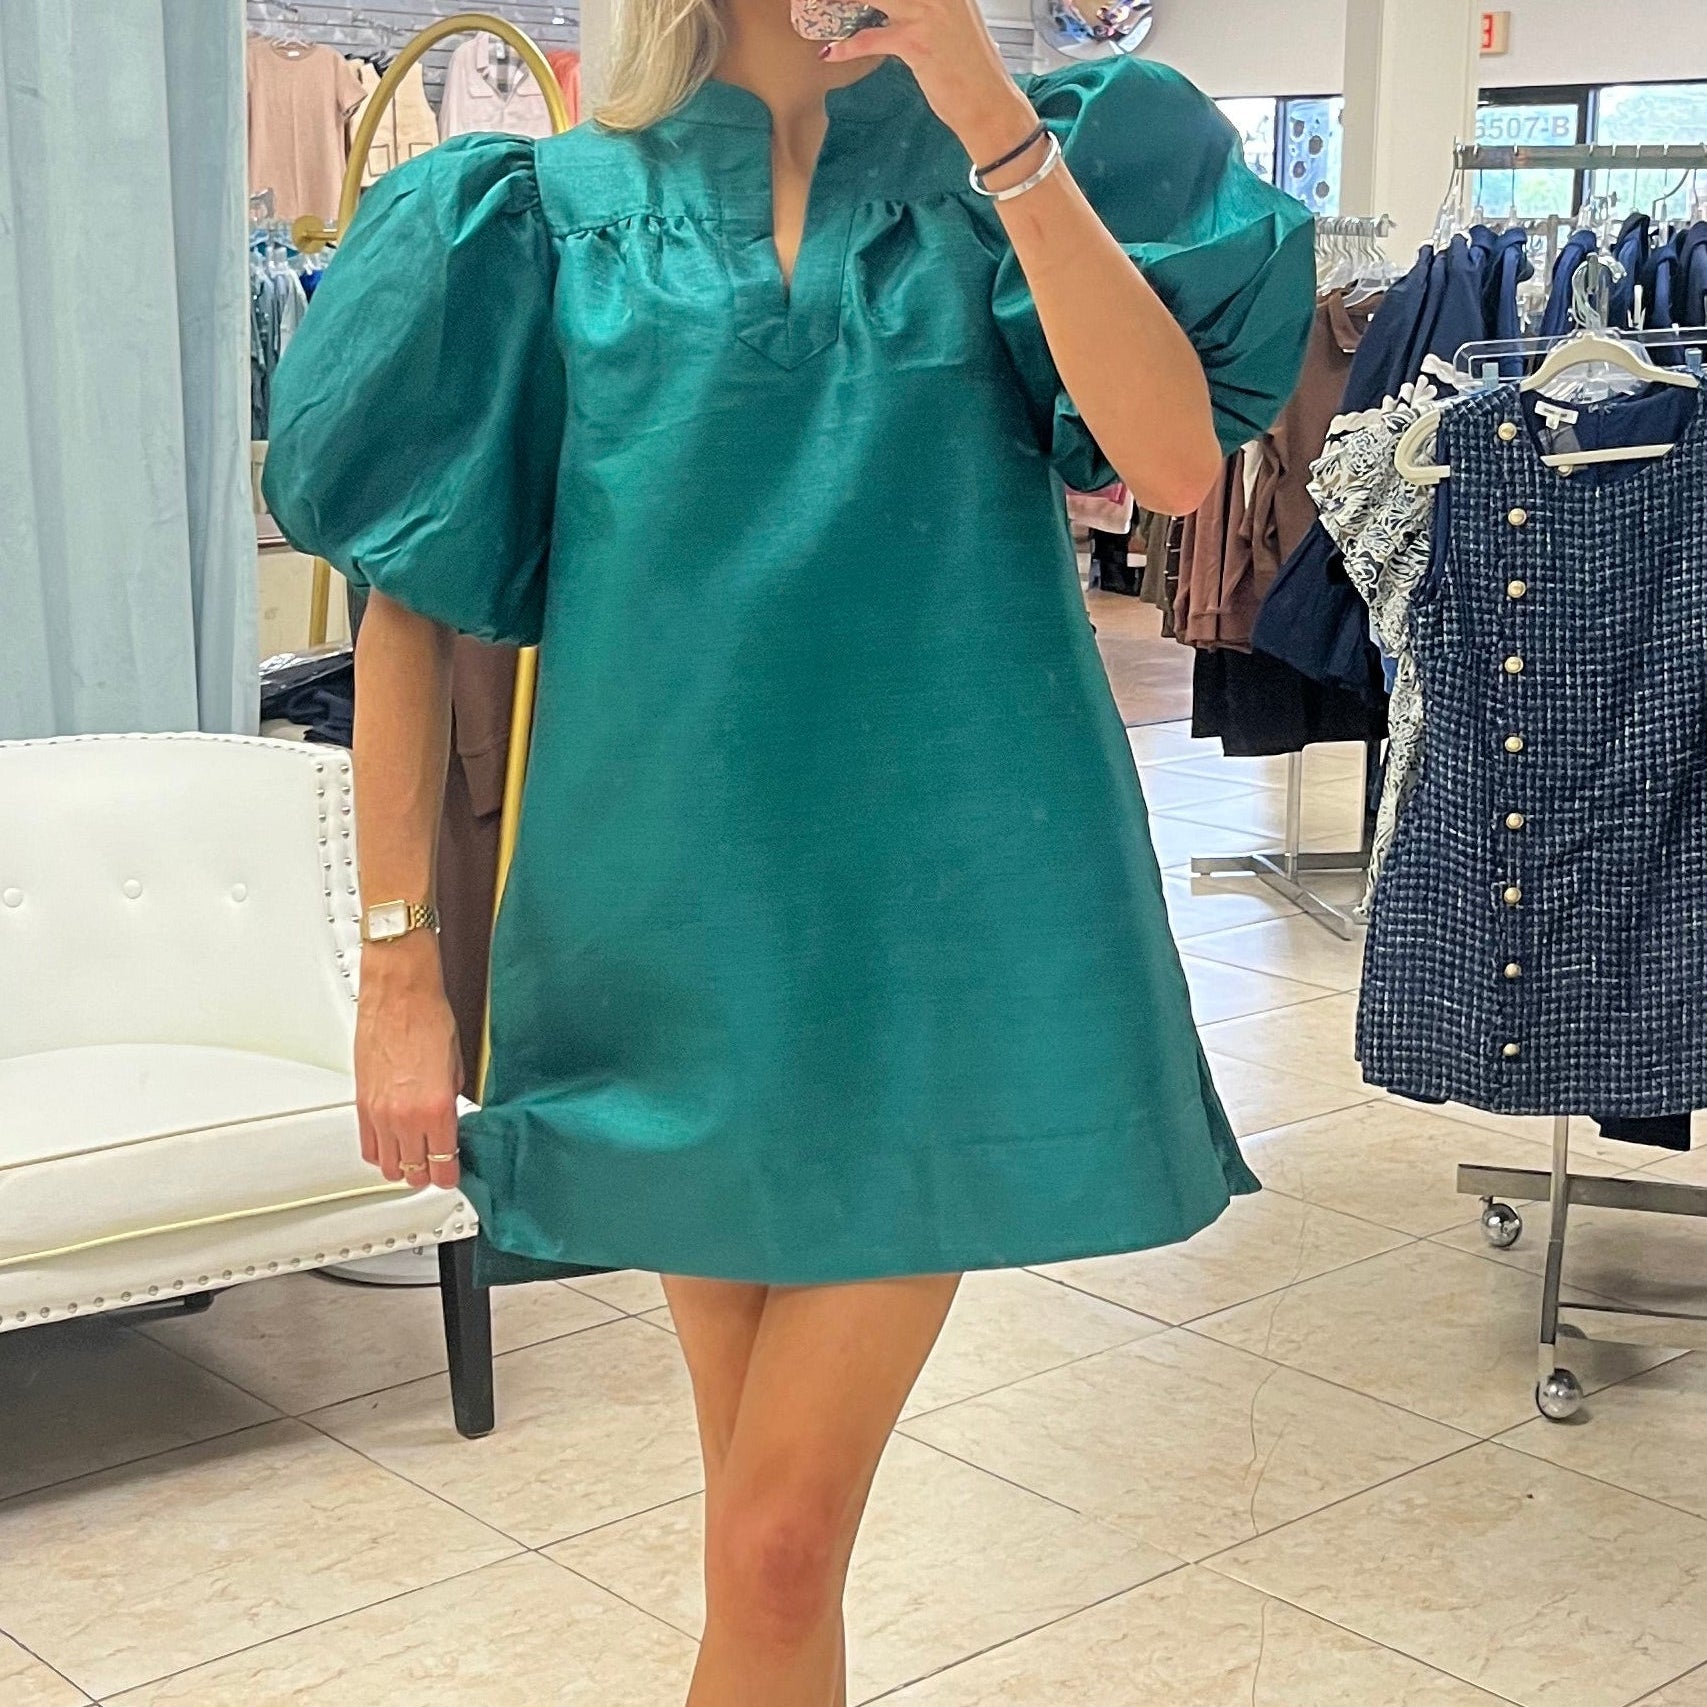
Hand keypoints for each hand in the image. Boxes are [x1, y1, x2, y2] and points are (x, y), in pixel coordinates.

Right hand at [355, 933, 463, 1192]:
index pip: (443, 1168)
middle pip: (414, 1174)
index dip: (450, 1176)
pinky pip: (368, 1146)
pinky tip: (393, 1141)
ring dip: (403, 1165)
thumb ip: (452, 1102)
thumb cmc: (429, 1018)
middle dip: (428, 1173)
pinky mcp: (361, 1104)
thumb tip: (452, 1121)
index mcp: (436, 1109)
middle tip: (438, 1162)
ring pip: (388, 1167)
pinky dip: (381, 1150)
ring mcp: (380, 1113)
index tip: (455, 1173)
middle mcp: (405, 1117)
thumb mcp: (456, 1066)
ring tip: (416, 1153)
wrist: (399, 993)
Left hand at [822, 0, 1039, 169]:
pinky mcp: (916, 42)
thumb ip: (924, 8)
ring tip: (819, 7)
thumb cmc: (970, 68)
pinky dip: (848, 46)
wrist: (990, 103)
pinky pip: (870, 38)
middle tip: (825, 1)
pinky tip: (831, 51)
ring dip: (841, 1)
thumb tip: (890, 9)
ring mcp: (927, 11)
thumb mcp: (951, 24)